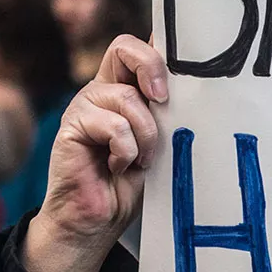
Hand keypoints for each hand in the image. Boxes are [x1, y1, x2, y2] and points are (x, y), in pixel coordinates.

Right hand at [22, 35, 167, 271]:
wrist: (96, 223)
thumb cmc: (129, 186)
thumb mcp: (159, 143)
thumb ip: (167, 113)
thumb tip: (200, 88)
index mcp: (122, 90)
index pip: (137, 50)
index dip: (159, 50)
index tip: (183, 77)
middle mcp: (101, 92)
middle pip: (123, 47)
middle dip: (152, 68)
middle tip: (164, 101)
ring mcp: (83, 107)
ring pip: (125, 97)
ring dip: (145, 134)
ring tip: (141, 160)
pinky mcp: (70, 128)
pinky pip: (111, 125)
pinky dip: (125, 150)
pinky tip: (118, 167)